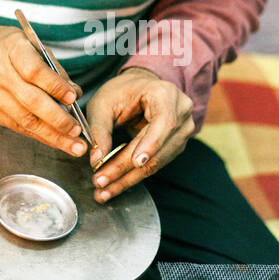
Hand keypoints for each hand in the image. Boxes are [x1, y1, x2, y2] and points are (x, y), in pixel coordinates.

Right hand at [0, 26, 87, 157]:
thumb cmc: (3, 48)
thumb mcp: (28, 44)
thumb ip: (52, 67)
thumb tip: (74, 93)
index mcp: (10, 49)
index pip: (34, 71)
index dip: (55, 86)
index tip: (73, 97)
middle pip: (31, 101)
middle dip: (58, 119)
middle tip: (77, 130)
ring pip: (26, 120)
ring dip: (53, 136)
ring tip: (74, 146)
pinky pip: (18, 127)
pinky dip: (39, 136)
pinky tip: (56, 142)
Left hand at [85, 67, 194, 202]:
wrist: (139, 89)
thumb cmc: (122, 91)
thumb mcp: (103, 103)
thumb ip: (99, 129)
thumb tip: (97, 160)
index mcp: (165, 94)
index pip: (165, 122)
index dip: (151, 144)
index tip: (135, 162)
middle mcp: (181, 113)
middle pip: (158, 148)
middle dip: (126, 168)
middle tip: (101, 182)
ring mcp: (182, 132)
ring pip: (157, 162)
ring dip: (128, 178)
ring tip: (104, 190)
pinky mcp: (175, 146)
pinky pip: (155, 165)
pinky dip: (133, 176)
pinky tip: (114, 185)